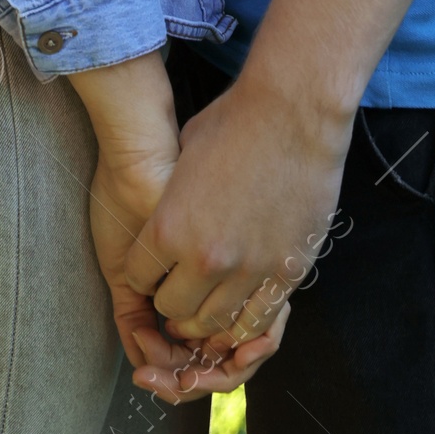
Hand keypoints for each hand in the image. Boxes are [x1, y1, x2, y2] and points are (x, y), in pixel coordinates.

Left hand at [72, 55, 286, 402]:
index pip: (138, 279)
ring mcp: (249, 270)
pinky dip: (245, 320)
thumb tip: (170, 210)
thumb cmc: (238, 119)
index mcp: (170, 227)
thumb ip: (173, 196)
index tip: (154, 270)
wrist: (295, 110)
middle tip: (181, 288)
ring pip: (215, 323)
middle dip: (171, 302)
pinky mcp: (287, 271)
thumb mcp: (185, 152)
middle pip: (173, 310)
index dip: (144, 275)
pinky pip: (258, 319)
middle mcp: (205, 258)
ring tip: (209, 301)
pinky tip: (242, 305)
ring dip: (207, 317)